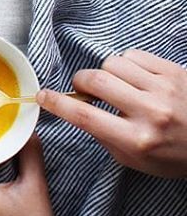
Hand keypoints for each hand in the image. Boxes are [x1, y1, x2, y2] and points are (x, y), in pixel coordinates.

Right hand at [37, 49, 186, 177]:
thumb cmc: (175, 156)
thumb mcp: (136, 161)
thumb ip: (105, 137)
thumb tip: (78, 110)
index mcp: (137, 139)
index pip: (85, 116)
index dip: (57, 103)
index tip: (41, 96)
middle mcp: (150, 112)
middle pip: (95, 81)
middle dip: (80, 82)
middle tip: (85, 90)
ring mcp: (164, 88)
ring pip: (112, 63)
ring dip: (106, 73)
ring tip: (117, 85)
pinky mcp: (174, 70)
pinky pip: (133, 54)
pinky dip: (126, 64)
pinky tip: (135, 77)